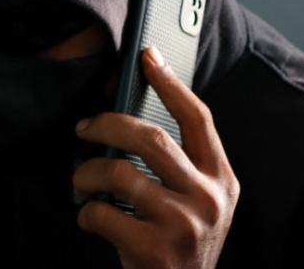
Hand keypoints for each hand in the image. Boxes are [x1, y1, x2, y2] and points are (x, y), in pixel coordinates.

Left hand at [72, 45, 240, 268]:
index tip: (147, 55)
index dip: (170, 82)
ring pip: (119, 174)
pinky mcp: (155, 251)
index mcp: (222, 180)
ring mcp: (184, 226)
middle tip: (84, 127)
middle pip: (151, 138)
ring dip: (86, 173)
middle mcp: (209, 200)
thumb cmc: (181, 244)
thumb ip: (179, 165)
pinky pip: (102, 213)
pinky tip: (90, 217)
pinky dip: (85, 213)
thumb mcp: (197, 202)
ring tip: (80, 179)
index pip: (198, 118)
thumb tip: (130, 114)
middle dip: (108, 124)